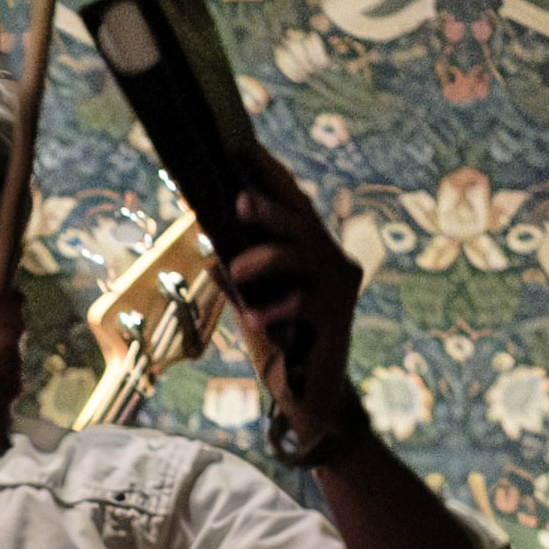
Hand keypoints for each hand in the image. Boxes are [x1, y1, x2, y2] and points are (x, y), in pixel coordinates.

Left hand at [215, 144, 366, 448]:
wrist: (312, 399)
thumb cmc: (284, 349)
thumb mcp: (253, 309)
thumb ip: (238, 281)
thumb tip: (210, 252)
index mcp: (313, 253)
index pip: (294, 204)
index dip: (271, 177)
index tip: (243, 150)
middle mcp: (332, 263)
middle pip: (302, 221)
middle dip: (269, 207)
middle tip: (237, 200)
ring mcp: (337, 290)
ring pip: (302, 255)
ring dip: (264, 258)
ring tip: (235, 268)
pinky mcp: (335, 319)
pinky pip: (302, 304)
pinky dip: (274, 310)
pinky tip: (256, 321)